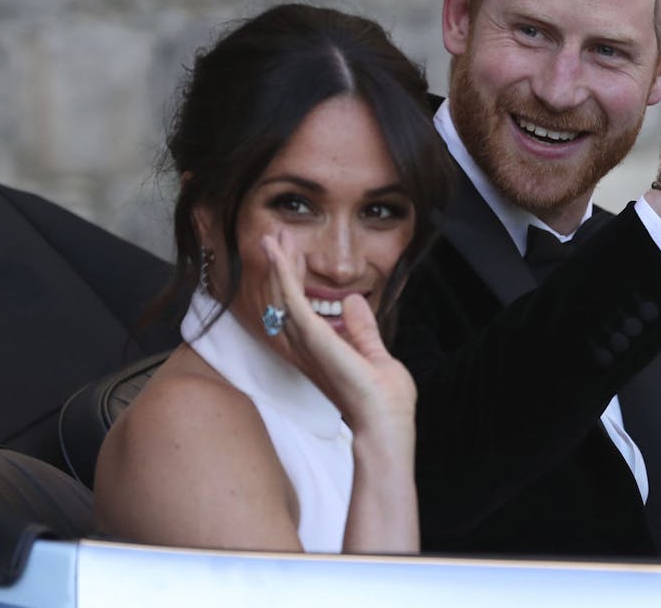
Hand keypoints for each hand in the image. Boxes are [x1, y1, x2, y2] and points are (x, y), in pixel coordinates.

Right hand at [260, 232, 415, 433]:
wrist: (385, 424)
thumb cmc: (383, 402)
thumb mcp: (374, 354)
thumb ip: (362, 329)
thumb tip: (354, 302)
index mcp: (319, 352)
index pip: (299, 308)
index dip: (294, 279)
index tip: (295, 253)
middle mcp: (305, 347)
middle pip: (283, 299)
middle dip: (280, 266)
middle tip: (277, 236)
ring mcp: (307, 343)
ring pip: (281, 295)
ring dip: (278, 264)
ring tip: (274, 236)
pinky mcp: (313, 337)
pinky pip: (291, 298)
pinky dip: (283, 272)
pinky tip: (279, 252)